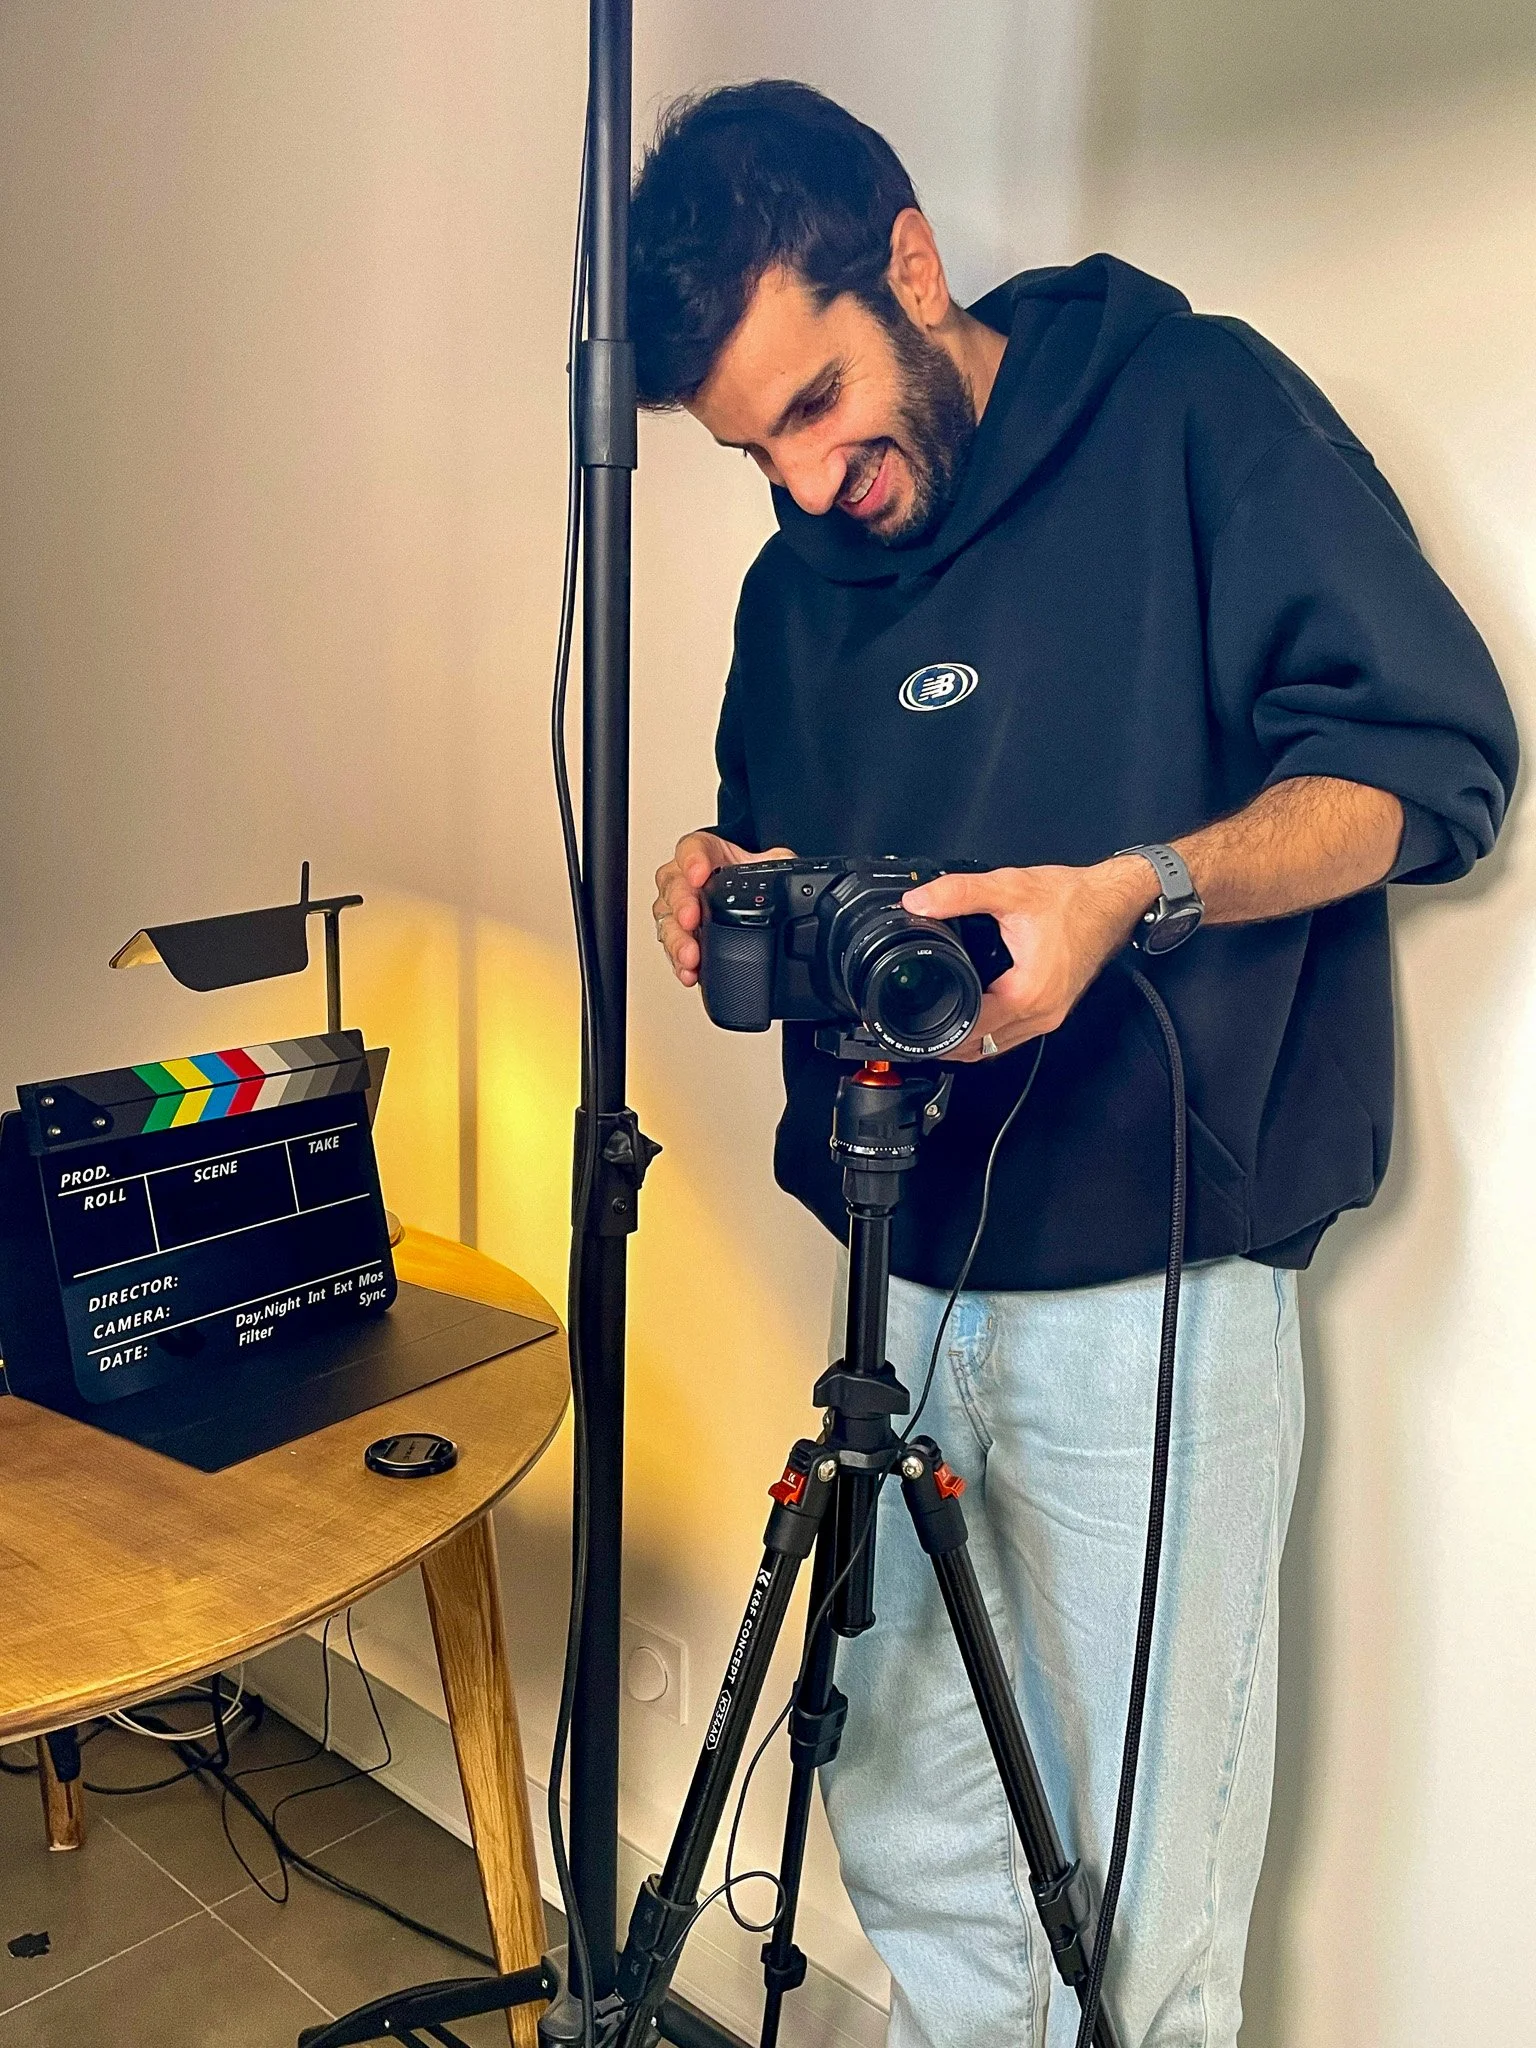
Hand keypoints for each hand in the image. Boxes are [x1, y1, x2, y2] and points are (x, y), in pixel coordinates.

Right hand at [653, 831, 794, 986]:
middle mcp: (685, 880)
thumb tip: (793, 871)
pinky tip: (690, 972)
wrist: (748, 900)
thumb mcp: (769, 864)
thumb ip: (779, 863)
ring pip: (668, 921)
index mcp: (705, 854)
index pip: (692, 848)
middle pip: (673, 887)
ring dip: (678, 940)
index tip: (698, 875)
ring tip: (691, 954)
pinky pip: (674, 950)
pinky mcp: (681, 938)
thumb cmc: (748, 878)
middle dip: (681, 905)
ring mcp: (679, 910)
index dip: (692, 860)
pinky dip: (681, 963)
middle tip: (691, 918)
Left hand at [902, 857, 1158, 1059]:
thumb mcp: (1011, 888)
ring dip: (969, 1042)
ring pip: (999, 1047)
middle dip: (948, 1043)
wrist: (1115, 901)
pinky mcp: (1054, 1009)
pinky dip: (989, 1032)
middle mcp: (1043, 1013)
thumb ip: (960, 894)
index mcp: (1029, 992)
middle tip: (912, 1031)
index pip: (973, 1030)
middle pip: (983, 1048)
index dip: (938, 1030)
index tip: (910, 1027)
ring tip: (934, 1025)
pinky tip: (971, 1015)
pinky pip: (1013, 1034)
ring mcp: (1051, 1015)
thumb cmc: (1075, 900)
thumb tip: (919, 902)